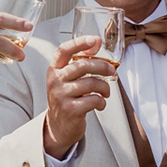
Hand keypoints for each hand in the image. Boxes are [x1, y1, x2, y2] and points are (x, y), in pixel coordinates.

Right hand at [43, 35, 110, 156]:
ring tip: (106, 92)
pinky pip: (93, 100)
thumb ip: (80, 61)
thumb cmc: (67, 98)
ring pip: (92, 83)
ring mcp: (61, 95)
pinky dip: (102, 101)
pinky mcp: (70, 110)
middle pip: (83, 65)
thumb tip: (96, 43)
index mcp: (55, 69)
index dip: (80, 43)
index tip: (95, 40)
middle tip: (112, 72)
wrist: (59, 126)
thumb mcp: (68, 78)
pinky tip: (100, 103)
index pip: (64, 50)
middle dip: (103, 66)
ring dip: (105, 87)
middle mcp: (55, 81)